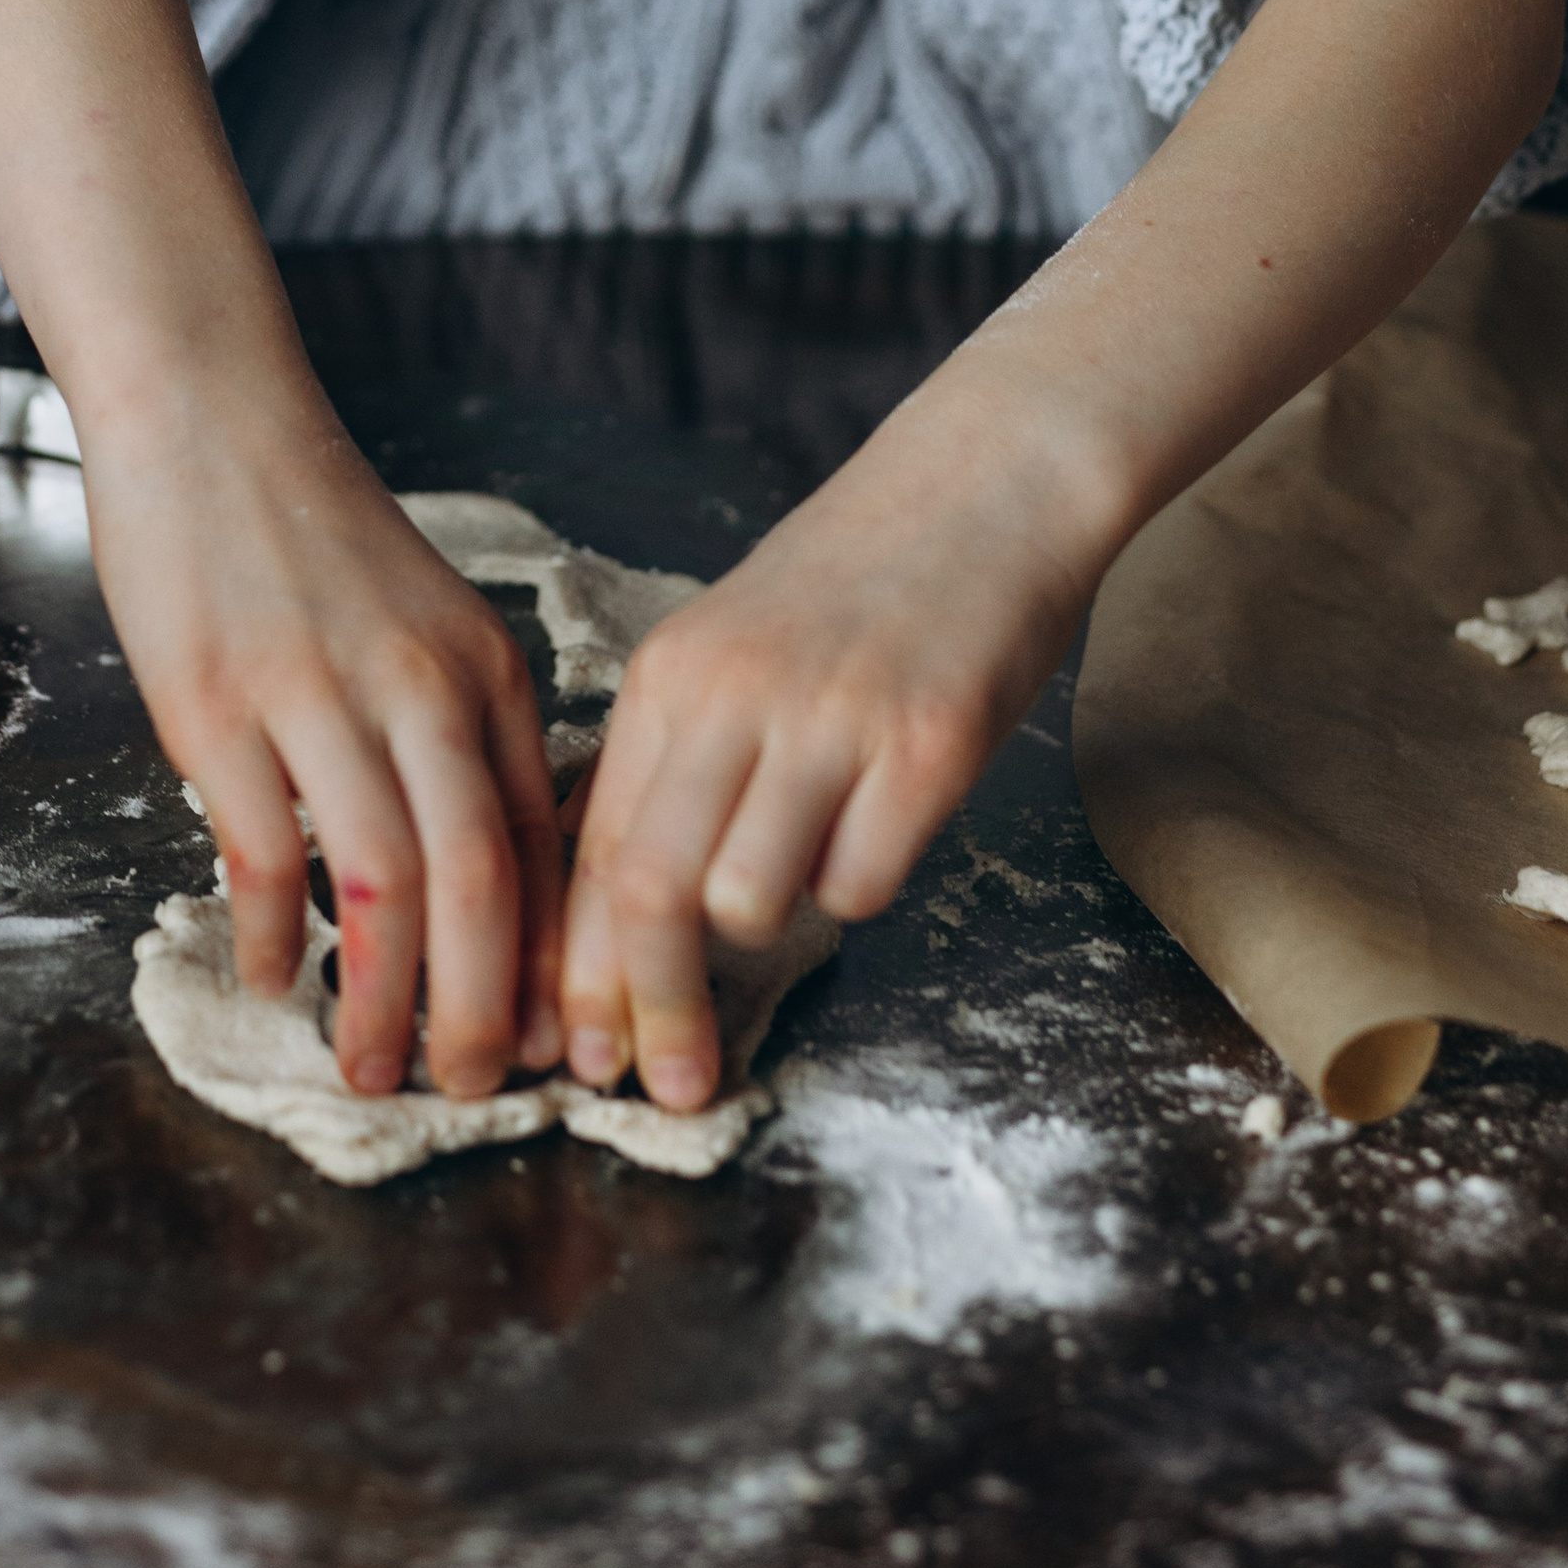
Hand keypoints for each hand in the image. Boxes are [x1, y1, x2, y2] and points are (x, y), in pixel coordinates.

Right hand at [82, 382, 566, 1100]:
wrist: (212, 419)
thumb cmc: (317, 532)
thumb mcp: (430, 620)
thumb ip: (463, 731)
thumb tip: (489, 875)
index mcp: (483, 670)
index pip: (541, 841)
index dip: (552, 957)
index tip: (554, 1042)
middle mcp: (417, 686)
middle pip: (476, 882)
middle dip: (482, 1009)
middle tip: (473, 1089)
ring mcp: (315, 696)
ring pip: (379, 884)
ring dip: (382, 997)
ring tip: (372, 1067)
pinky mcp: (216, 707)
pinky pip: (260, 850)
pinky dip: (275, 933)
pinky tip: (278, 978)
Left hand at [560, 386, 1101, 1109]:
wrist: (987, 479)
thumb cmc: (857, 581)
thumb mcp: (732, 648)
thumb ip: (677, 761)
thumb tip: (617, 910)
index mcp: (671, 673)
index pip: (594, 849)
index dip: (581, 971)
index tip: (581, 1059)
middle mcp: (735, 694)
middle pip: (649, 895)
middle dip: (651, 1011)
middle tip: (668, 1088)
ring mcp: (832, 717)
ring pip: (753, 901)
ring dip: (775, 920)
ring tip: (817, 850)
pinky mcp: (928, 744)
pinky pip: (865, 882)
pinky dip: (866, 881)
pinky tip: (886, 812)